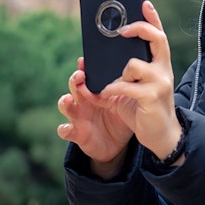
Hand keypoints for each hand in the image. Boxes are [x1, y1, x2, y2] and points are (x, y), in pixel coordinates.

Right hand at [58, 57, 134, 177]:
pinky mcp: (76, 133)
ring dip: (65, 101)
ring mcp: (78, 116)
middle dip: (75, 79)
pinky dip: (64, 129)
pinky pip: (65, 130)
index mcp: (95, 91)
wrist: (117, 145)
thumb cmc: (119, 118)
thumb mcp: (125, 103)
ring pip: (65, 105)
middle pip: (74, 86)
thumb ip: (126, 89)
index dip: (84, 67)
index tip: (84, 60)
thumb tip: (139, 69)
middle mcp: (83, 101)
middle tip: (80, 76)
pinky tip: (67, 128)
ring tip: (68, 99)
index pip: (87, 75)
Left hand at [98, 1, 181, 161]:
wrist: (161, 136)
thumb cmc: (144, 109)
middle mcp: (163, 70)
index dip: (152, 18)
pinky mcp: (151, 97)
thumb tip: (86, 65)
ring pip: (134, 64)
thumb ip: (114, 76)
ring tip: (115, 84)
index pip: (158, 35)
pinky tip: (107, 93)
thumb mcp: (130, 89)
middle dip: (139, 28)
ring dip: (120, 72)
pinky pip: (126, 85)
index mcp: (159, 64)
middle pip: (156, 38)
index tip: (143, 3)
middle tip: (122, 30)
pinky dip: (112, 88)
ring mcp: (160, 83)